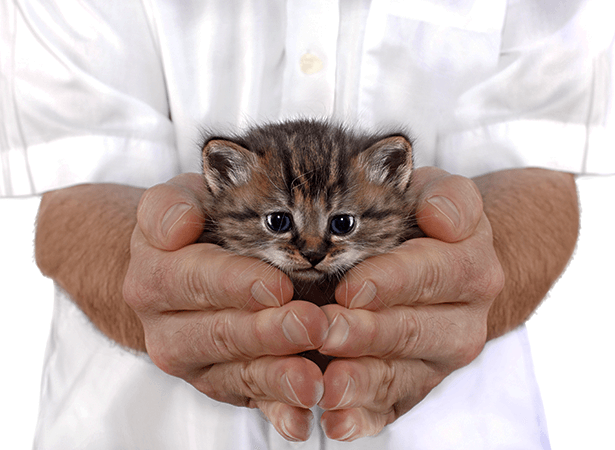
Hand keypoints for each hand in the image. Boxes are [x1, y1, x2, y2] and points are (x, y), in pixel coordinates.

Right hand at [122, 173, 328, 440]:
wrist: (175, 275)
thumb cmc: (189, 230)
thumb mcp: (172, 202)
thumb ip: (168, 207)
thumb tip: (179, 227)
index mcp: (156, 278)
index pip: (196, 279)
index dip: (237, 284)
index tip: (278, 286)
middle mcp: (169, 330)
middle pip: (221, 332)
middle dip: (269, 332)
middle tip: (312, 325)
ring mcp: (197, 363)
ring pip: (237, 374)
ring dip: (277, 378)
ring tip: (313, 380)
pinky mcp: (223, 383)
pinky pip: (250, 401)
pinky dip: (277, 412)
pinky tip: (301, 420)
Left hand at [317, 167, 504, 440]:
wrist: (447, 267)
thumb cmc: (427, 222)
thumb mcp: (442, 192)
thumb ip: (449, 197)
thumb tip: (441, 218)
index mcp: (469, 267)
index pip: (433, 273)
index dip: (392, 281)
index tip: (352, 287)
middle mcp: (462, 321)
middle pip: (413, 330)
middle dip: (366, 333)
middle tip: (324, 331)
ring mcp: (437, 360)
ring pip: (400, 375)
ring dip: (361, 382)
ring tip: (326, 385)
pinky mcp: (414, 385)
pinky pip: (391, 406)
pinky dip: (364, 418)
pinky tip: (337, 422)